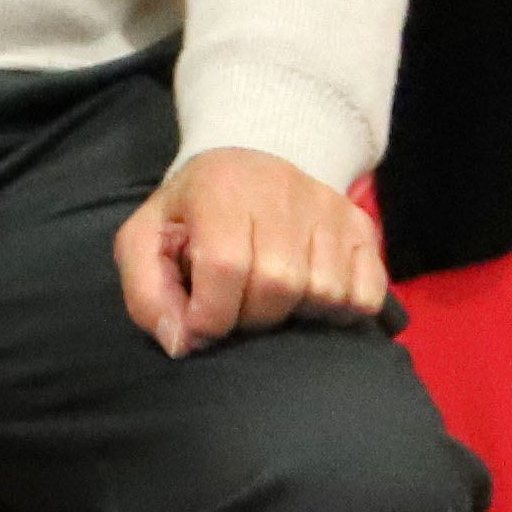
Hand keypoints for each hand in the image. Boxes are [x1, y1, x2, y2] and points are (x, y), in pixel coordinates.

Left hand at [116, 147, 389, 356]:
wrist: (247, 167)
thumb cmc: (192, 213)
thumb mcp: (147, 240)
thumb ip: (146, 292)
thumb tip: (181, 344)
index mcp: (221, 188)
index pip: (226, 265)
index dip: (211, 314)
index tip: (201, 328)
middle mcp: (282, 190)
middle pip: (277, 285)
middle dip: (251, 317)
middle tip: (236, 307)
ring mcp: (329, 207)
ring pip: (323, 293)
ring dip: (293, 314)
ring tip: (270, 296)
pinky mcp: (361, 228)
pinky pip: (365, 293)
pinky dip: (339, 310)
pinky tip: (308, 296)